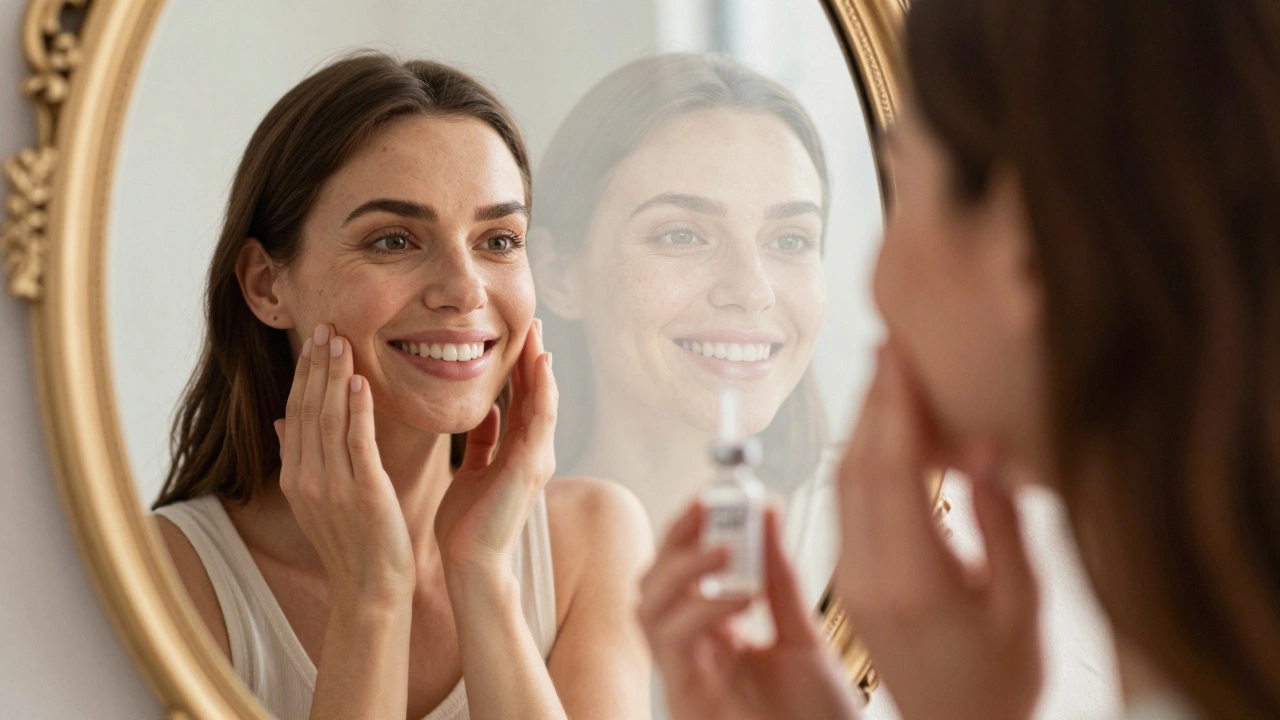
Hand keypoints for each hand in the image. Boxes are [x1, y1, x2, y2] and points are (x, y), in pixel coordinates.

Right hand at [275, 324, 414, 606]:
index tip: (314, 340)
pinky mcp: (362, 493)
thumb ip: (301, 459)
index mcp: (296, 477)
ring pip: (329, 419)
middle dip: (316, 365)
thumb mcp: (319, 500)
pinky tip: (360, 381)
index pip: (296, 413)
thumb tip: (282, 422)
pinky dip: (357, 409)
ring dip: (334, 376)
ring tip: (341, 340)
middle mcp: (306, 478)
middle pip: (308, 408)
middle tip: (326, 325)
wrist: (369, 590)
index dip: (304, 375)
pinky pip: (357, 443)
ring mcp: (332, 485)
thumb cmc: (353, 544)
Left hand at [434, 319, 557, 580]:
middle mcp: (534, 452)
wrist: (471, 564)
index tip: (515, 336)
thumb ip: (483, 442)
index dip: (520, 368)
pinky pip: (539, 419)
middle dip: (534, 358)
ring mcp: (537, 458)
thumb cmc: (467, 525)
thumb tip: (485, 414)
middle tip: (532, 322)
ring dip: (540, 366)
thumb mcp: (473, 471)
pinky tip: (539, 364)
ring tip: (537, 333)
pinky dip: (541, 390)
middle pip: (537, 394)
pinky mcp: (531, 466)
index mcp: (518, 452)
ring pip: (543, 401)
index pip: (521, 400)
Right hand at [639, 504, 861, 719]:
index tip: (714, 495)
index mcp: (719, 631)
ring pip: (646, 608)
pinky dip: (698, 612)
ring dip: (681, 570)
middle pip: (654, 582)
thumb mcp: (805, 634)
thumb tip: (765, 513)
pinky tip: (736, 598)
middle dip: (676, 540)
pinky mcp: (687, 697)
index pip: (684, 568)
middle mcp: (696, 650)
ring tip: (723, 548)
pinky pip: (670, 645)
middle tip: (709, 511)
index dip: (690, 529)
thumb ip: (780, 578)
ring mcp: (688, 673)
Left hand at [834, 341, 1040, 719]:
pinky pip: (847, 507)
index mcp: (914, 581)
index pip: (892, 470)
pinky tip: (883, 436)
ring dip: (862, 426)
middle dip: (873, 401)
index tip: (899, 353)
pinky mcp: (852, 583)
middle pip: (859, 468)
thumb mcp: (1022, 605)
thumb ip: (1001, 523)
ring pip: (845, 485)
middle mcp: (870, 575)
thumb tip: (985, 448)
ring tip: (885, 376)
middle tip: (889, 345)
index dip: (894, 405)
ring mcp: (854, 580)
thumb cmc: (1002, 680)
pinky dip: (861, 461)